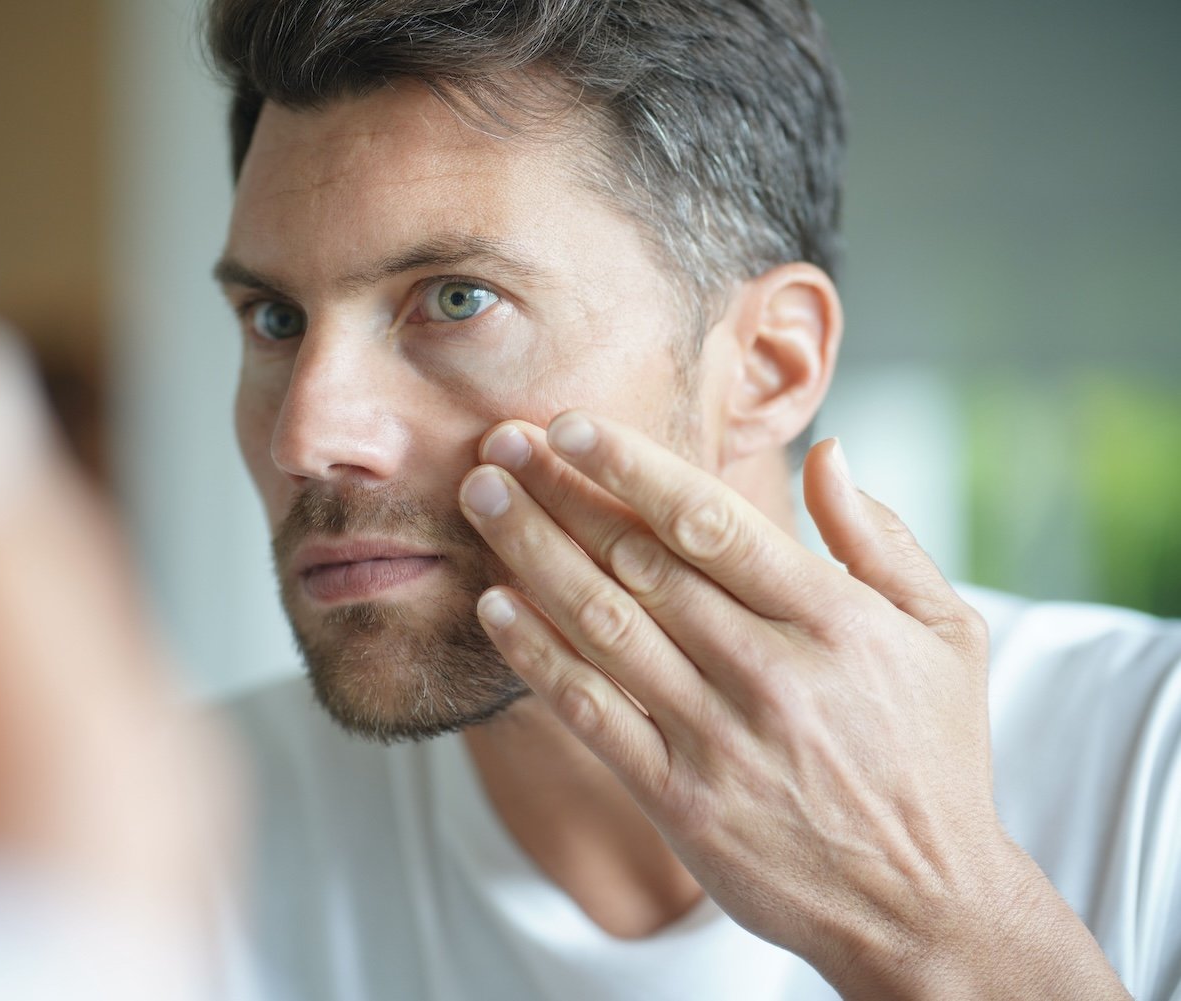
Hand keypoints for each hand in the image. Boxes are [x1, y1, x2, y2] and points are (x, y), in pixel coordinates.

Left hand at [459, 411, 1127, 999]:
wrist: (921, 905)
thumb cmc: (932, 755)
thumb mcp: (945, 632)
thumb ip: (881, 537)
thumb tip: (827, 450)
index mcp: (834, 618)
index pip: (710, 521)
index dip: (630, 465)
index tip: (571, 425)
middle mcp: (770, 671)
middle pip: (640, 563)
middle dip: (560, 493)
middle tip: (497, 443)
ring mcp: (719, 738)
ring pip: (605, 626)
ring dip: (533, 555)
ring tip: (481, 501)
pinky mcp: (680, 799)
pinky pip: (592, 714)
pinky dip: (537, 658)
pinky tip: (495, 608)